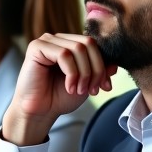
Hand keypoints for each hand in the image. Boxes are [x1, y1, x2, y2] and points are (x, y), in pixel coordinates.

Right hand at [1, 33, 117, 145]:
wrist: (39, 112)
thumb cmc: (59, 97)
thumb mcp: (87, 83)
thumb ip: (100, 71)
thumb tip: (114, 64)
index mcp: (71, 44)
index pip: (95, 44)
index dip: (103, 64)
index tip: (105, 86)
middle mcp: (59, 39)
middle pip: (89, 43)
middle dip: (95, 69)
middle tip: (92, 89)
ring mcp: (47, 41)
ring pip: (78, 48)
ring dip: (83, 73)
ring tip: (78, 90)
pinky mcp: (37, 47)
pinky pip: (63, 54)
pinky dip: (71, 73)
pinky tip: (69, 87)